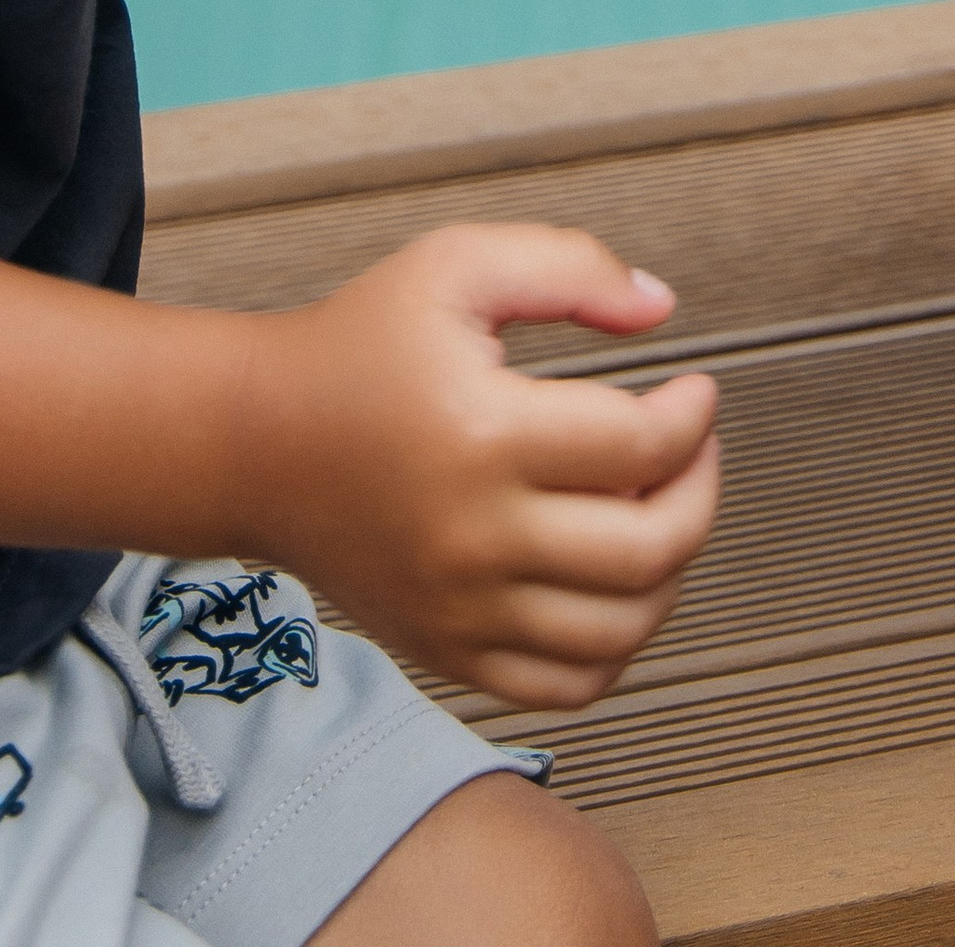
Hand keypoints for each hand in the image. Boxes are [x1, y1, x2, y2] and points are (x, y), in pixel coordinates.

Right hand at [234, 223, 722, 707]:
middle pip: (648, 549)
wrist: (256, 440)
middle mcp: (475, 537)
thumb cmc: (358, 345)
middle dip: (699, 493)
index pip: (642, 448)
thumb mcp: (457, 267)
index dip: (693, 418)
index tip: (694, 392)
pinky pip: (567, 688)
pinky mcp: (448, 650)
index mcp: (485, 434)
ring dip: (670, 571)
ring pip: (622, 629)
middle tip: (691, 451)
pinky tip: (615, 584)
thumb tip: (661, 308)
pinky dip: (618, 647)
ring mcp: (461, 608)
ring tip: (657, 510)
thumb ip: (569, 267)